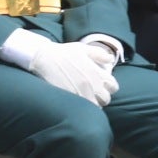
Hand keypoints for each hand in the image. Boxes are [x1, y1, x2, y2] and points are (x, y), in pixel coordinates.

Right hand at [1, 30, 117, 106]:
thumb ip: (99, 54)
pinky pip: (80, 108)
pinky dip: (81, 107)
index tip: (103, 87)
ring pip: (94, 106)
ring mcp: (80, 92)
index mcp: (97, 73)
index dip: (109, 88)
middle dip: (101, 98)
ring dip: (91, 104)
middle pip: (105, 99)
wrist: (44, 57)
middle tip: (94, 95)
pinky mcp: (69, 98)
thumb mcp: (84, 49)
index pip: (113, 87)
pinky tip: (76, 101)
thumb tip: (110, 59)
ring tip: (85, 99)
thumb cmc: (64, 52)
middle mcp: (91, 84)